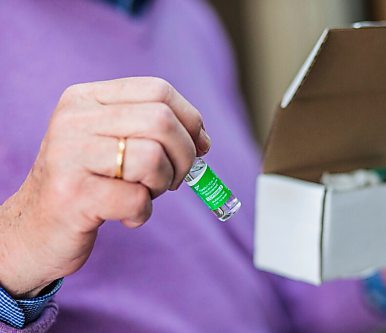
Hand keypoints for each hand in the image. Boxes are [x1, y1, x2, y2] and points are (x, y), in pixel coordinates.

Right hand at [0, 77, 210, 297]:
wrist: (33, 229)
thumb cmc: (86, 184)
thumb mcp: (113, 145)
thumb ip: (154, 132)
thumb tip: (204, 140)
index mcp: (86, 98)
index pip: (158, 90)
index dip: (190, 119)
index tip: (200, 145)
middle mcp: (74, 119)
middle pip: (161, 121)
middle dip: (184, 156)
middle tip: (172, 179)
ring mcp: (70, 156)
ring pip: (152, 158)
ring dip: (161, 185)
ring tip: (143, 195)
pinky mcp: (73, 195)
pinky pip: (136, 199)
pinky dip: (142, 213)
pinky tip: (125, 216)